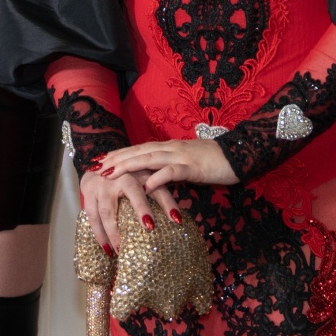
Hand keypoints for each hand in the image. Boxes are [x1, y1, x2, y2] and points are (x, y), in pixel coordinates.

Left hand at [80, 138, 233, 246]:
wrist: (239, 155)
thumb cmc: (215, 163)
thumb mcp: (188, 165)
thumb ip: (171, 169)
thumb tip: (155, 179)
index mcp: (169, 148)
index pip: (138, 148)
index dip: (119, 153)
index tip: (100, 160)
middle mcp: (171, 148)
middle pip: (137, 151)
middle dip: (115, 159)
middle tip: (95, 166)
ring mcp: (181, 156)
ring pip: (149, 158)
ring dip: (127, 165)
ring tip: (110, 174)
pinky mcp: (193, 167)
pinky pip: (172, 172)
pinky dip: (157, 179)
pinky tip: (144, 187)